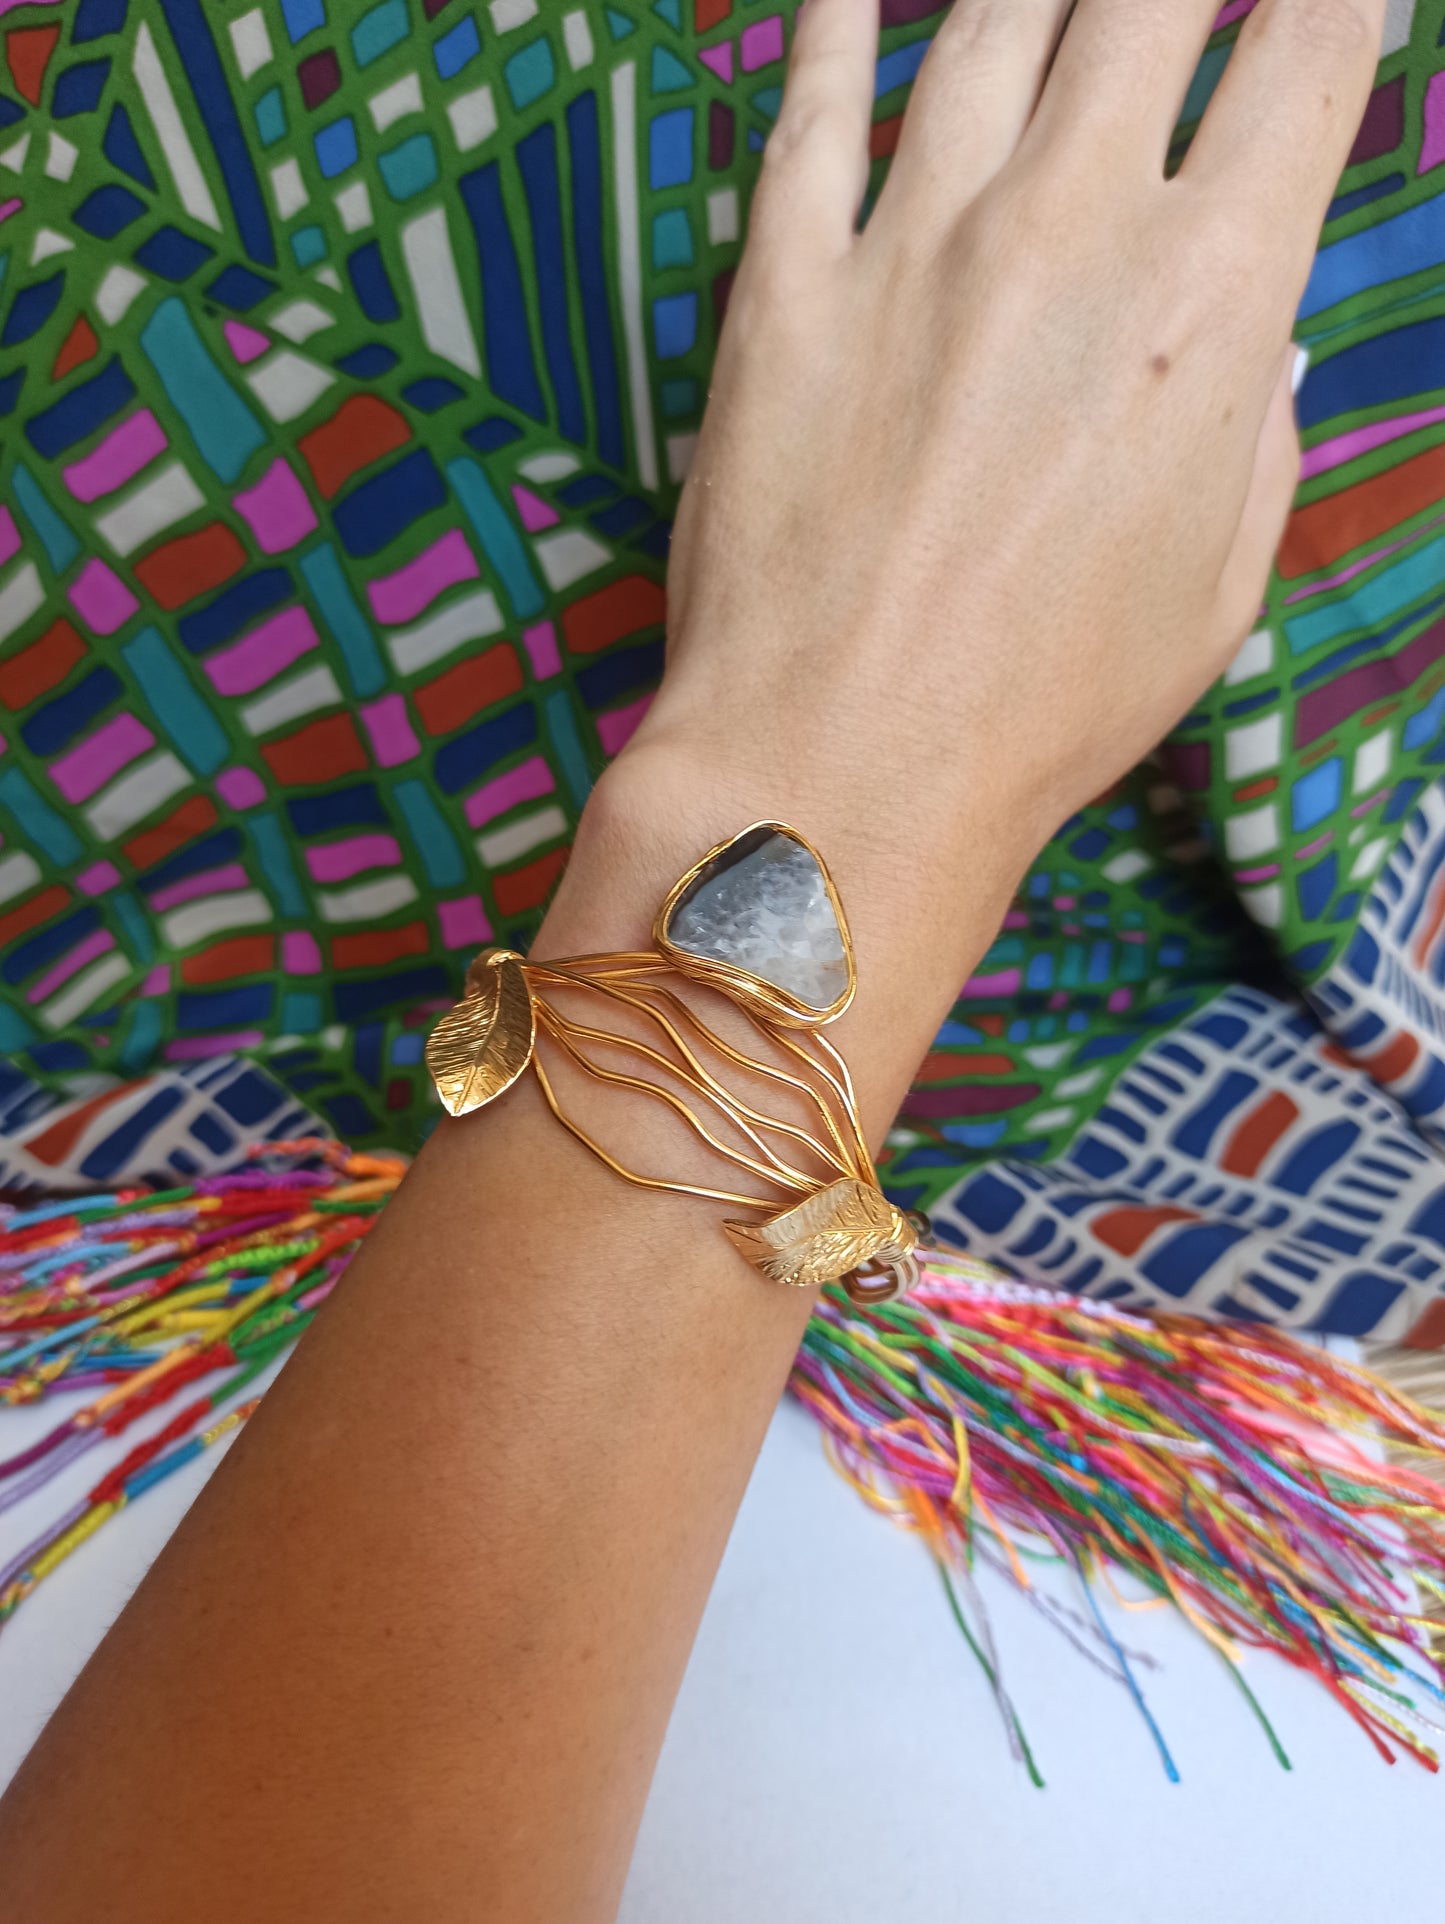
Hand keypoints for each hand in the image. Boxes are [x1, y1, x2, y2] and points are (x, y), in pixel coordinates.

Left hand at [615, 0, 1382, 917]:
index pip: (1305, 61)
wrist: (840, 773)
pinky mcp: (784, 288)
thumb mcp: (1212, 591)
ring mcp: (910, 247)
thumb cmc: (1043, 709)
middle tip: (1174, 7)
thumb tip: (1267, 342)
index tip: (1322, 7)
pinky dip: (837, 32)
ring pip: (990, 21)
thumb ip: (1258, 439)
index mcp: (1210, 302)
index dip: (1330, 6)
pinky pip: (815, 113)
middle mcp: (1067, 230)